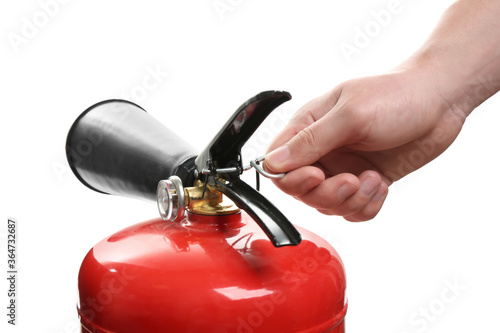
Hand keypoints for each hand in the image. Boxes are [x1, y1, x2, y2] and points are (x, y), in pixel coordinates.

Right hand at [265, 66, 469, 221]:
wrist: (440, 101)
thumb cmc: (396, 96)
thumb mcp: (350, 115)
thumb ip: (310, 140)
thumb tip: (274, 162)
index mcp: (308, 126)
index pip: (278, 164)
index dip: (292, 178)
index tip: (317, 175)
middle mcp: (322, 149)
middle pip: (301, 191)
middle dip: (327, 193)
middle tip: (351, 180)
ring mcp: (343, 166)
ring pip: (327, 205)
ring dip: (350, 201)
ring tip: (373, 180)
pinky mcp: (364, 180)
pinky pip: (353, 209)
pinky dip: (366, 206)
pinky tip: (380, 185)